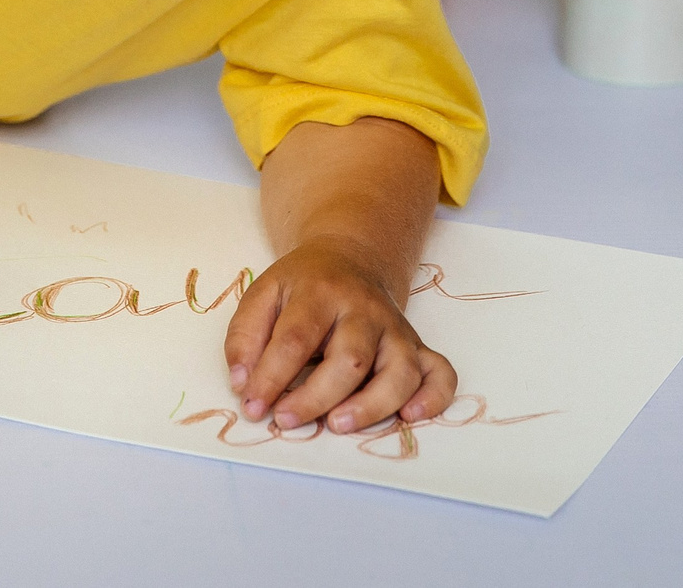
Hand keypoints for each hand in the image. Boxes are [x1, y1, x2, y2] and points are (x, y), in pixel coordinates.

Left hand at [224, 236, 456, 433]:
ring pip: (399, 371)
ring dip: (372, 405)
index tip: (253, 406)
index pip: (297, 338)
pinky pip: (440, 373)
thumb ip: (245, 336)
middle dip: (317, 397)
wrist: (351, 258)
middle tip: (285, 419)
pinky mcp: (417, 347)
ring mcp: (396, 329)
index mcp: (321, 292)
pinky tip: (410, 416)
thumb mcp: (264, 293)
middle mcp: (365, 310)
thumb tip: (242, 382)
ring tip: (338, 424)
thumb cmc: (304, 286)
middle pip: (351, 358)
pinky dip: (433, 398)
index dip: (272, 377)